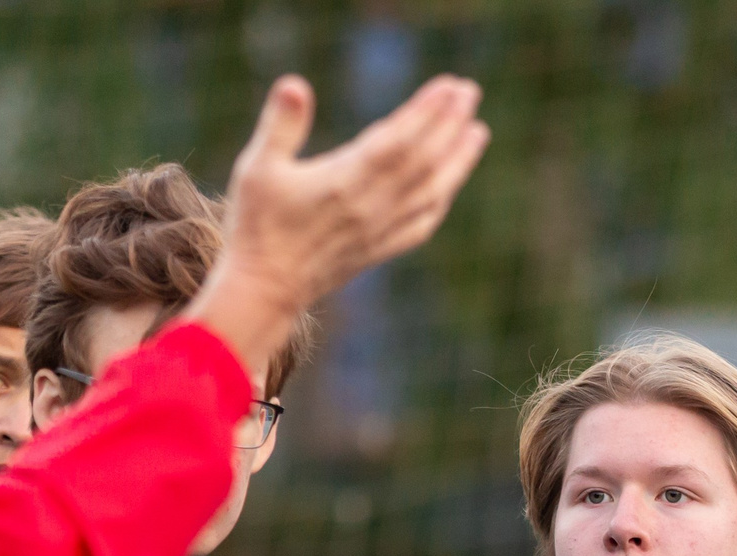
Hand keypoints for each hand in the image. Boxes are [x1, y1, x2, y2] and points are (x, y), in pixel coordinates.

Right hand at [187, 74, 488, 379]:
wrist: (265, 289)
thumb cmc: (257, 225)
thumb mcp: (258, 168)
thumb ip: (280, 124)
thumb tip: (295, 83)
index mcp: (344, 182)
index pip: (398, 140)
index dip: (427, 111)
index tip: (450, 86)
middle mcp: (371, 207)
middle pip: (424, 160)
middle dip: (451, 124)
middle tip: (471, 92)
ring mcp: (380, 231)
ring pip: (431, 192)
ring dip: (458, 161)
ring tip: (479, 132)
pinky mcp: (380, 250)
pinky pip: (423, 223)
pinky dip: (442, 199)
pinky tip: (450, 184)